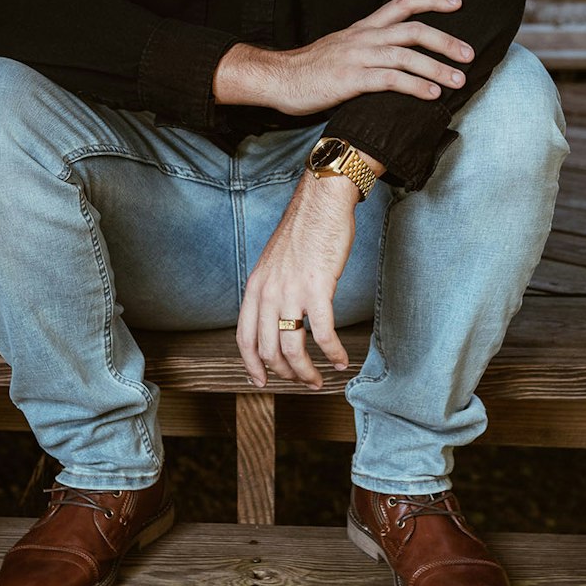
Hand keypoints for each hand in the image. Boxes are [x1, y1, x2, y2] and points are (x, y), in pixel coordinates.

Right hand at [214, 0, 472, 116]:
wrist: (278, 79)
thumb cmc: (310, 70)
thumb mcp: (342, 50)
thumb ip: (368, 51)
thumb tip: (395, 61)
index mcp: (363, 28)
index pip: (402, 4)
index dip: (432, 0)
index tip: (458, 3)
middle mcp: (364, 37)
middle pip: (413, 29)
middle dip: (445, 40)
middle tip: (470, 53)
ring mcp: (357, 57)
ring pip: (406, 55)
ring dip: (437, 67)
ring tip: (459, 80)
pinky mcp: (350, 80)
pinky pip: (390, 80)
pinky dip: (415, 86)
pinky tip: (432, 95)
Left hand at [236, 171, 358, 388]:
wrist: (321, 203)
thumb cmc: (303, 231)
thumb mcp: (274, 263)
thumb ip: (271, 290)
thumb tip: (278, 317)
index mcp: (255, 287)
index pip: (244, 338)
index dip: (251, 366)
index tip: (261, 381)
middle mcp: (268, 293)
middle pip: (268, 350)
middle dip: (285, 374)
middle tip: (302, 382)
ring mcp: (291, 292)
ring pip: (293, 349)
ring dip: (307, 372)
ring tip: (319, 380)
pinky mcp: (317, 289)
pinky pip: (322, 334)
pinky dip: (332, 353)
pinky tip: (341, 360)